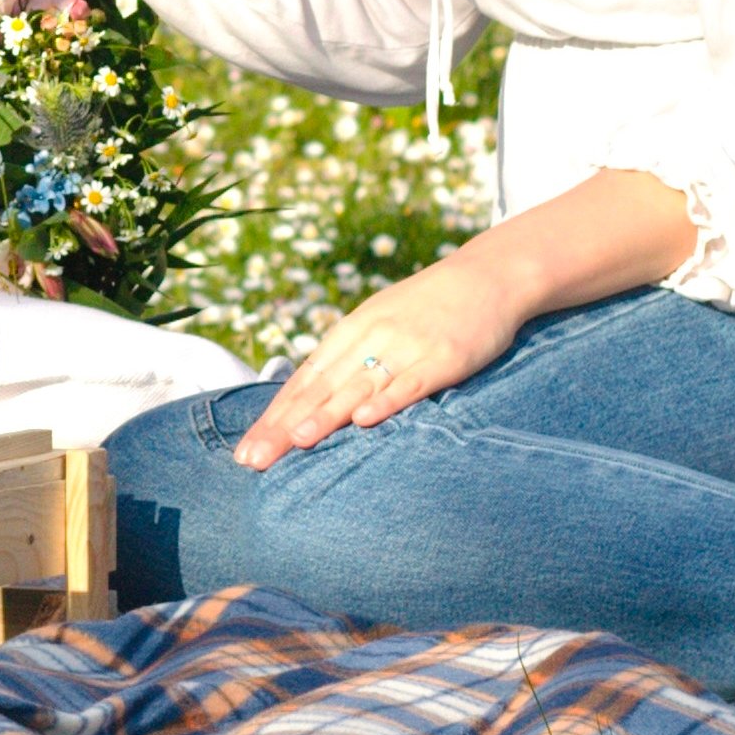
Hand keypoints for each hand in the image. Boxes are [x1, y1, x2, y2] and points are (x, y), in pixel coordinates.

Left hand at [232, 253, 525, 468]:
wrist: (488, 275)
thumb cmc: (429, 306)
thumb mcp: (380, 322)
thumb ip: (348, 357)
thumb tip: (311, 397)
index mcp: (351, 332)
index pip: (303, 381)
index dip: (274, 416)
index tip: (246, 451)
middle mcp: (371, 339)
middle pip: (320, 388)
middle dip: (284, 426)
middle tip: (253, 459)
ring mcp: (407, 347)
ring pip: (358, 387)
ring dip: (325, 415)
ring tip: (295, 441)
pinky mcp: (445, 357)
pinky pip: (412, 383)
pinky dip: (387, 401)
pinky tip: (364, 420)